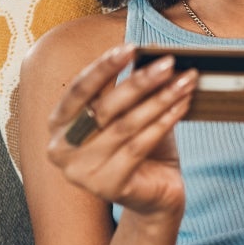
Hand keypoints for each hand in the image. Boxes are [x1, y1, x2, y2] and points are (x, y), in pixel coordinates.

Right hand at [46, 44, 197, 217]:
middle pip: (104, 107)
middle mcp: (62, 149)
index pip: (79, 89)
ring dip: (160, 99)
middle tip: (168, 63)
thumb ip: (130, 90)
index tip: (130, 47)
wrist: (154, 197)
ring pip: (126, 125)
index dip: (104, 66)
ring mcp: (82, 172)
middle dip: (140, 81)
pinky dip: (164, 122)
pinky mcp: (107, 187)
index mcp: (58, 125)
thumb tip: (152, 53)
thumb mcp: (129, 114)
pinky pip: (139, 146)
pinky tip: (182, 105)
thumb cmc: (139, 151)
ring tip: (184, 81)